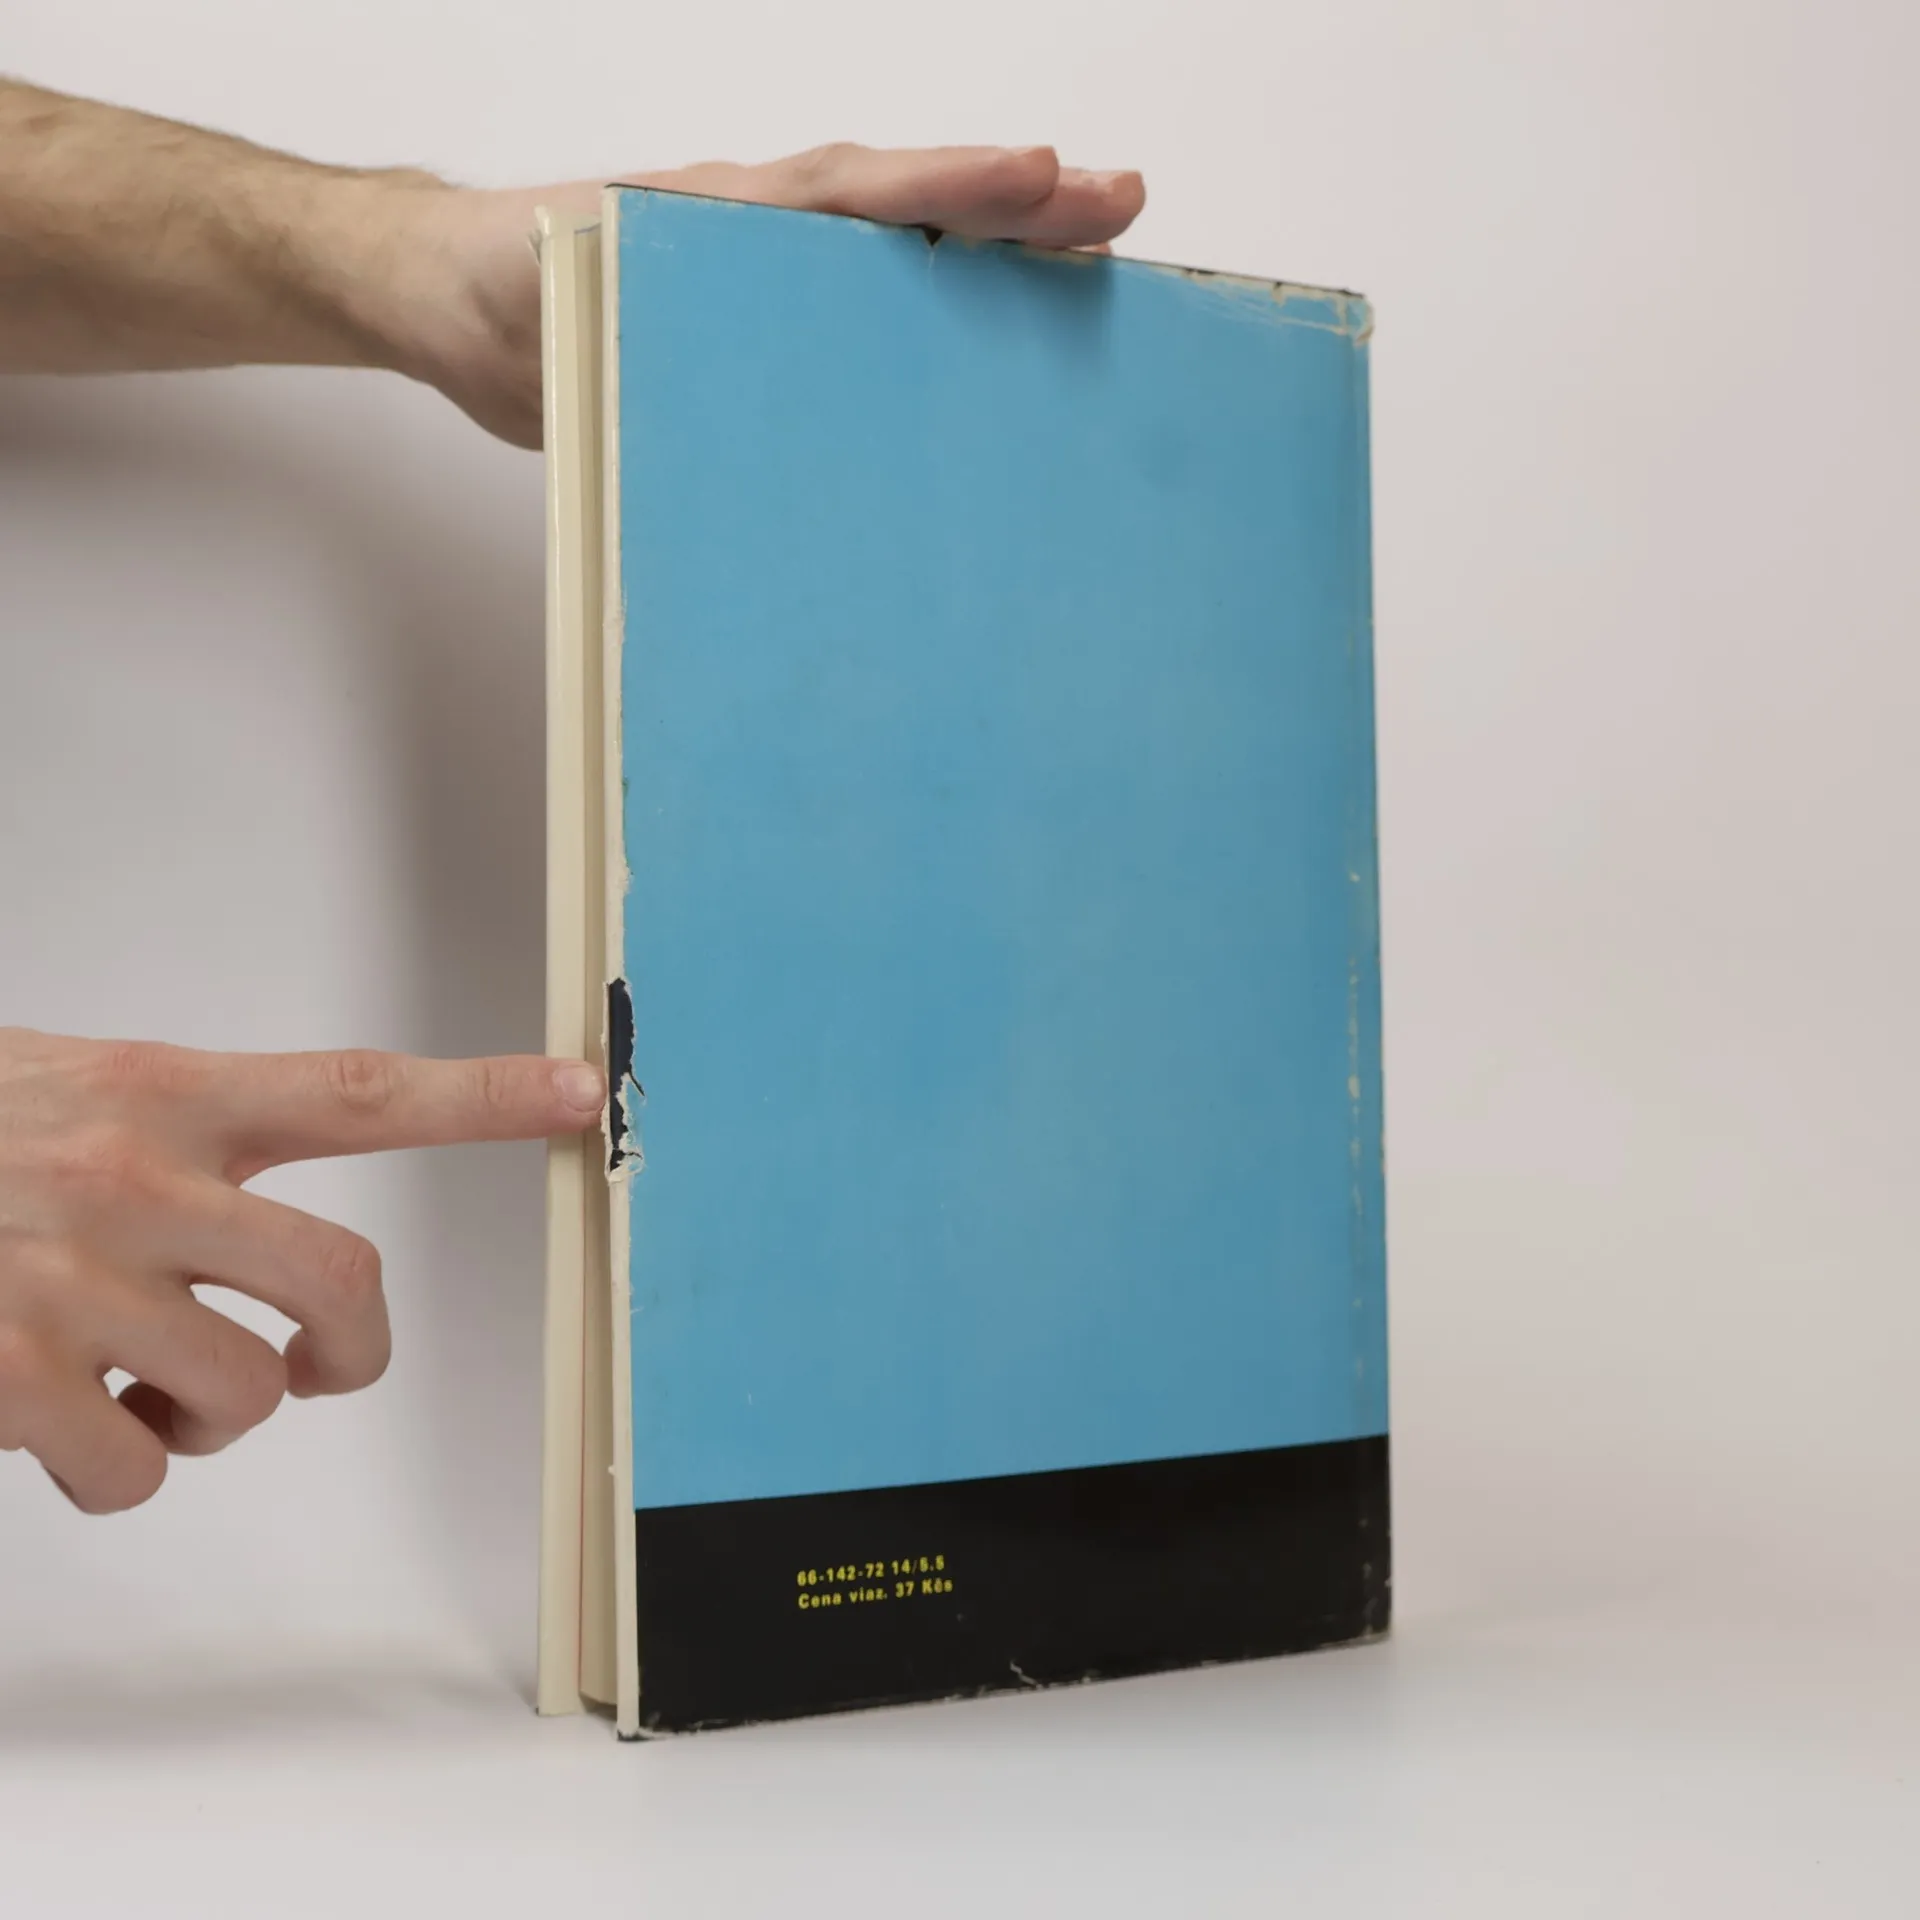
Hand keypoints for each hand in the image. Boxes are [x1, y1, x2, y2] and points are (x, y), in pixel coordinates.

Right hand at [0, 1028, 603, 1512]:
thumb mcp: (72, 1089)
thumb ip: (183, 1134)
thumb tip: (271, 1215)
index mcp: (167, 1094)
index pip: (359, 1088)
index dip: (488, 1094)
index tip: (584, 1089)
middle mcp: (138, 1181)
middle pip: (343, 1280)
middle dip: (355, 1344)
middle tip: (317, 1361)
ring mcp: (74, 1283)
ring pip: (246, 1395)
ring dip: (214, 1415)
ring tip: (139, 1380)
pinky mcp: (9, 1377)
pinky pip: (137, 1473)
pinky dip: (119, 1468)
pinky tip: (64, 1421)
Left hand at [392, 143, 1147, 446]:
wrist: (461, 304)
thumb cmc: (501, 287)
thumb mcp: (540, 287)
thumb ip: (605, 288)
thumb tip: (686, 317)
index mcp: (722, 215)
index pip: (847, 192)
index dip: (941, 187)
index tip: (1032, 179)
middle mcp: (769, 232)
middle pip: (912, 205)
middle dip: (1018, 202)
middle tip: (1121, 204)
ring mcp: (783, 274)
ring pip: (912, 250)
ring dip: (1005, 250)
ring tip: (1102, 252)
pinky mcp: (782, 325)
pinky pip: (881, 307)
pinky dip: (953, 301)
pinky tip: (1011, 331)